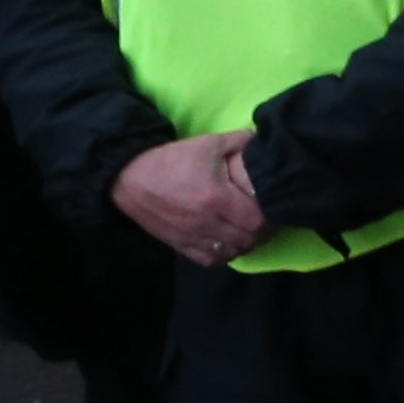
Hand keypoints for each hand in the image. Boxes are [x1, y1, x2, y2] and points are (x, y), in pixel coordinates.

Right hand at [114, 130, 268, 265]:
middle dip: (261, 231)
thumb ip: (239, 141)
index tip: (273, 207)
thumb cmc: (172, 160)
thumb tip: (262, 141)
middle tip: (264, 219)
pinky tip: (227, 242)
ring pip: (232, 253)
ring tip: (247, 231)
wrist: (130, 178)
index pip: (256, 219)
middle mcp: (207, 222)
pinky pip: (210, 261)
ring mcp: (193, 237)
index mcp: (216, 197)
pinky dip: (224, 255)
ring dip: (244, 244)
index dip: (270, 216)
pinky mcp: (181, 246)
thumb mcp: (208, 143)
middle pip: (248, 239)